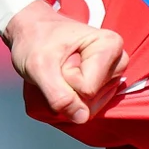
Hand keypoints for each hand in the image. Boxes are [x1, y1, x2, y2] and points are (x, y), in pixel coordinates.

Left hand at [5, 3, 124, 124]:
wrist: (31, 30)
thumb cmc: (35, 39)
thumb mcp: (39, 66)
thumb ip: (58, 95)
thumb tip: (82, 118)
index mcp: (110, 45)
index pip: (87, 88)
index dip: (66, 78)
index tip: (60, 57)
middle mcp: (118, 60)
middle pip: (92, 98)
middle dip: (69, 87)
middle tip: (59, 65)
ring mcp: (111, 75)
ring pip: (90, 105)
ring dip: (70, 92)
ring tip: (63, 68)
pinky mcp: (104, 85)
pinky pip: (88, 106)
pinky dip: (72, 97)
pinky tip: (67, 78)